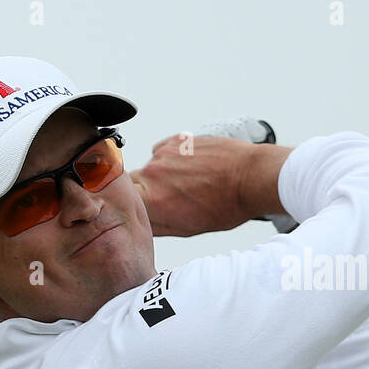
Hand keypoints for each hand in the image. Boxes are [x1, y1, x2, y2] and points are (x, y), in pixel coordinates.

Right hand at [129, 134, 255, 237]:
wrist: (250, 177)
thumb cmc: (225, 204)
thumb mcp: (187, 228)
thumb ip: (155, 226)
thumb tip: (140, 223)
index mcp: (152, 201)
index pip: (119, 200)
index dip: (124, 204)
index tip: (132, 206)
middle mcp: (153, 174)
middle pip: (130, 182)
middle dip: (142, 190)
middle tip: (166, 196)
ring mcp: (164, 154)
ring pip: (149, 166)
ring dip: (161, 174)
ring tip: (187, 182)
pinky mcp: (176, 140)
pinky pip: (163, 151)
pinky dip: (172, 159)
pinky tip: (191, 168)